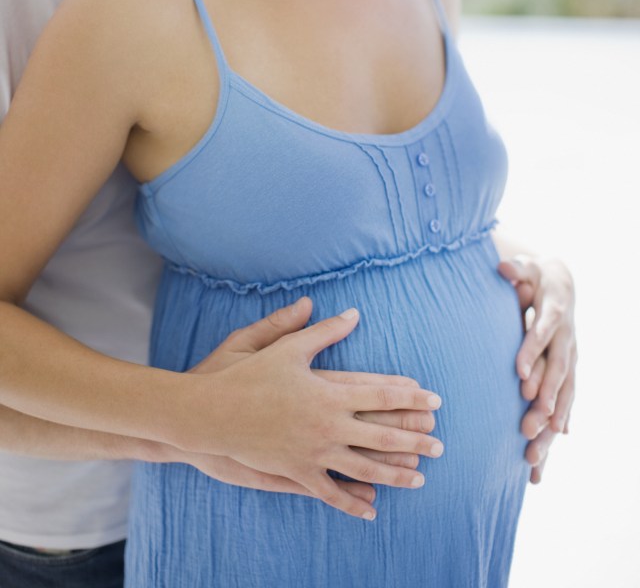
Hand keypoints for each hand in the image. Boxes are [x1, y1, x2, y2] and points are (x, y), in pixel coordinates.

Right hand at [185, 297, 441, 518]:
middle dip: (413, 438)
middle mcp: (326, 425)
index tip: (434, 401)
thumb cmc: (245, 374)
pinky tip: (372, 508)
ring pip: (363, 468)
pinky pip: (330, 491)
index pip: (379, 395)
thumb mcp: (284, 346)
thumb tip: (351, 312)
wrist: (209, 413)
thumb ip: (320, 330)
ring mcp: (312, 453)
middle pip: (380, 435)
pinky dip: (352, 500)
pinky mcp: (296, 472)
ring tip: (419, 476)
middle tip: (441, 444)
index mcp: (326, 392)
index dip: (409, 397)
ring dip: (394, 472)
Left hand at [499, 256, 575, 482]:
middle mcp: (566, 342)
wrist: (561, 282)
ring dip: (548, 429)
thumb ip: (517, 269)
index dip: (532, 353)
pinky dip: (552, 435)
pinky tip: (541, 464)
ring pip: (563, 399)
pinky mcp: (566, 376)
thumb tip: (505, 267)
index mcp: (554, 314)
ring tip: (532, 459)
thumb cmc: (537, 275)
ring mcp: (569, 361)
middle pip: (557, 375)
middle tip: (526, 430)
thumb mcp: (528, 265)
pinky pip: (562, 408)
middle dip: (544, 404)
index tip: (518, 376)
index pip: (543, 334)